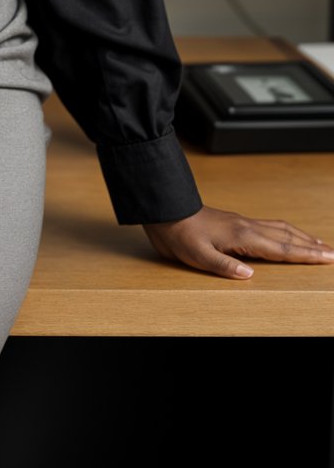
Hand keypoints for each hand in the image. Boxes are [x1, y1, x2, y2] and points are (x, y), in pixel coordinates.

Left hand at [142, 203, 333, 278]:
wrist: (166, 210)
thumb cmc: (180, 235)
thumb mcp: (197, 255)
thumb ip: (223, 265)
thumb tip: (249, 275)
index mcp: (242, 237)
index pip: (282, 248)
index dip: (306, 255)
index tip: (328, 258)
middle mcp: (247, 227)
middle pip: (287, 237)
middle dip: (312, 246)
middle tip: (333, 254)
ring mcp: (242, 222)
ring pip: (280, 228)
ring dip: (301, 237)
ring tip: (318, 243)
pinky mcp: (236, 221)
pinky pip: (268, 225)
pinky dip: (285, 230)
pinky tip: (286, 233)